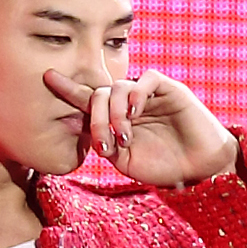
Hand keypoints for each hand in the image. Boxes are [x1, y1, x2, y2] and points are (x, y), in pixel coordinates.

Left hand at [43, 67, 237, 185]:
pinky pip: (145, 79)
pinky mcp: (169, 89)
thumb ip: (103, 144)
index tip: (47, 78)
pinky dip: (134, 94)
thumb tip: (77, 126)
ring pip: (118, 86)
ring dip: (113, 113)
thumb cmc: (163, 167)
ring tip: (123, 136)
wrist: (199, 170)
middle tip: (104, 143)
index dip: (68, 89)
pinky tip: (134, 113)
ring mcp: (148, 95)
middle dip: (95, 118)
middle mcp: (129, 103)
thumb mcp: (124, 161)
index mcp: (116, 119)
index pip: (88, 99)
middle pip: (98, 94)